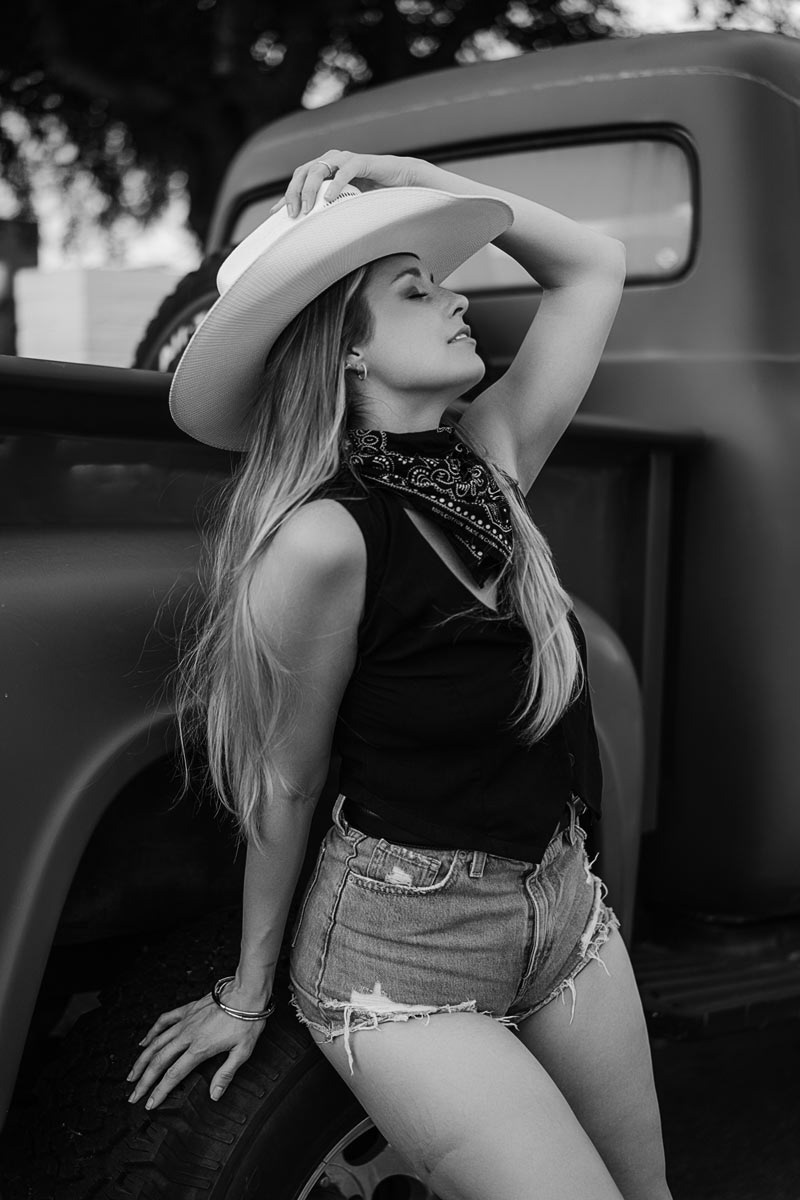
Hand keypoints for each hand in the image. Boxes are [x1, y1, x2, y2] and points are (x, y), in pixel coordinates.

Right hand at [126, 987, 269, 1109]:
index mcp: (200, 1048)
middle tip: (133, 1096)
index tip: (150, 1104)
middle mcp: (187, 1035)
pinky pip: (164, 1020)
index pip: (174, 1075)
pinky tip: (144, 1041)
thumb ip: (226, 1074)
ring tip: (131, 1075)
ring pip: (156, 1043)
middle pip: (159, 1061)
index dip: (160, 1091)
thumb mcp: (243, 1051)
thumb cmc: (247, 1021)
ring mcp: (185, 1022)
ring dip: (142, 1060)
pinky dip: (152, 1032)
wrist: (246, 992)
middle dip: (144, 1081)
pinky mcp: (187, 1010)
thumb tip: (214, 1095)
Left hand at [270, 151, 418, 218]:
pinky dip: (335, 185)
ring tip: (308, 209)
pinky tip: (328, 199)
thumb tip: (312, 229)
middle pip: (304, 172)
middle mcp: (332, 160)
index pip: (299, 179)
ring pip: (319, 169)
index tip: (276, 213)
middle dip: (294, 193)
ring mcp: (345, 159)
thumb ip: (329, 208)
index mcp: (326, 168)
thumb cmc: (373, 193)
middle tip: (293, 214)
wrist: (401, 181)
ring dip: (310, 190)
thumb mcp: (346, 203)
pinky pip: (344, 171)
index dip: (287, 195)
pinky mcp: (362, 162)